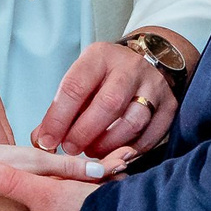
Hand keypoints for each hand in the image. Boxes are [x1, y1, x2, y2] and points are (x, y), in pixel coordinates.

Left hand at [34, 35, 188, 156]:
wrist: (149, 60)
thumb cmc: (106, 76)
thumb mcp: (82, 79)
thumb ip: (61, 108)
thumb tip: (41, 141)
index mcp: (100, 57)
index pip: (76, 86)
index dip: (58, 118)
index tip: (46, 140)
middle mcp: (130, 68)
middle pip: (108, 104)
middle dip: (84, 132)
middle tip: (70, 149)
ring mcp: (154, 86)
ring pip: (132, 121)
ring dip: (108, 144)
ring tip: (92, 152)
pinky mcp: (170, 106)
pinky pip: (151, 135)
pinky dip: (130, 150)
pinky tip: (115, 154)